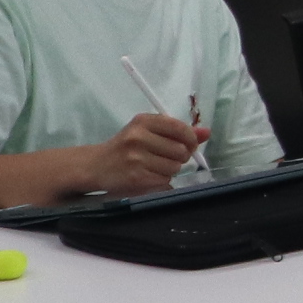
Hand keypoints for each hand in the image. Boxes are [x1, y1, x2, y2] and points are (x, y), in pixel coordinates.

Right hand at [74, 109, 204, 195]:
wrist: (95, 166)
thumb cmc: (126, 147)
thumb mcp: (147, 132)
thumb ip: (178, 132)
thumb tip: (207, 132)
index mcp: (143, 121)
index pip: (180, 128)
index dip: (191, 139)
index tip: (189, 145)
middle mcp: (138, 137)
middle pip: (181, 150)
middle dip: (180, 156)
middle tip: (165, 157)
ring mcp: (136, 159)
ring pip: (175, 167)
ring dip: (170, 170)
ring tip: (154, 167)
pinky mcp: (136, 178)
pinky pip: (165, 180)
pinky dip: (161, 180)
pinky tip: (148, 176)